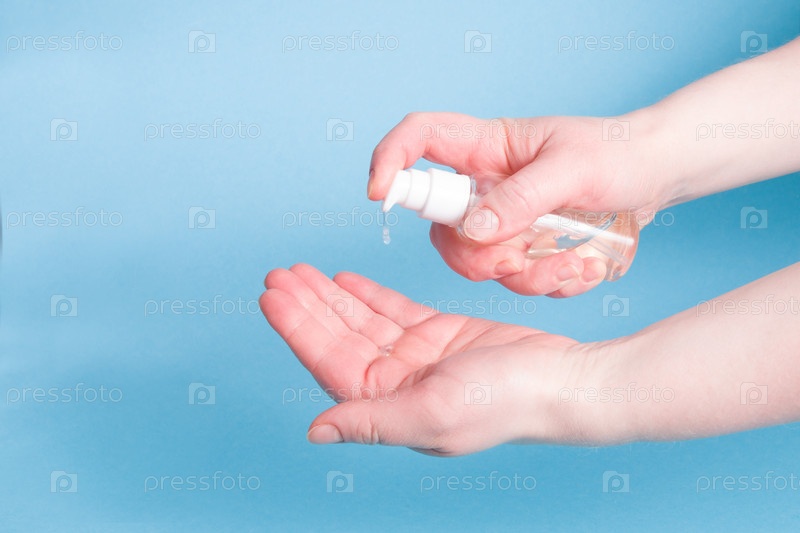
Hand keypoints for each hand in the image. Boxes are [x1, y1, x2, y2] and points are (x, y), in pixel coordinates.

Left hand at [260, 263, 602, 455]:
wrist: (561, 378)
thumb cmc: (505, 402)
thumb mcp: (432, 413)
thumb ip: (370, 421)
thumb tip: (316, 431)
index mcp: (388, 407)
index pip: (329, 363)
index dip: (298, 330)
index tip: (272, 297)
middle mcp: (396, 384)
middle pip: (339, 338)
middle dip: (307, 306)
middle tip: (278, 275)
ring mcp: (416, 357)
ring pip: (361, 320)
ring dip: (331, 296)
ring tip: (301, 270)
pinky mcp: (438, 334)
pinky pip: (392, 310)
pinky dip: (368, 294)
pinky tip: (343, 279)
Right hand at [368, 112, 671, 295]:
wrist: (655, 177)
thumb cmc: (616, 154)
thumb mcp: (574, 168)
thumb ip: (521, 198)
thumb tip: (473, 230)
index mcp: (486, 147)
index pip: (420, 138)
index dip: (390, 160)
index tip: (380, 193)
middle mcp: (485, 186)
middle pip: (441, 227)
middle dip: (475, 255)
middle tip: (514, 258)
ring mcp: (503, 221)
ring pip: (479, 263)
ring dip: (526, 274)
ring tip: (575, 262)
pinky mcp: (525, 249)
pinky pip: (518, 280)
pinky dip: (551, 282)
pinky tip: (585, 264)